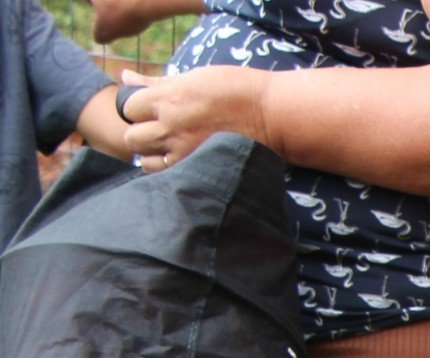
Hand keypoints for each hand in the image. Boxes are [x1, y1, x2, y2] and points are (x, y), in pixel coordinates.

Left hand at [119, 67, 274, 170]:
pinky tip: (182, 164)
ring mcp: (184, 152)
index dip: (138, 108)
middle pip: (131, 137)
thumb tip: (125, 77)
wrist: (273, 115)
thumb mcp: (194, 77)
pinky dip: (169, 171)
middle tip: (160, 132)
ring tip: (171, 150)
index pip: (128, 106)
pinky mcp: (199, 170)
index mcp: (169, 98)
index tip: (153, 110)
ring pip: (145, 161)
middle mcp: (171, 126)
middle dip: (141, 134)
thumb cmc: (237, 90)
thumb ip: (157, 82)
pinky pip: (167, 176)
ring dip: (153, 156)